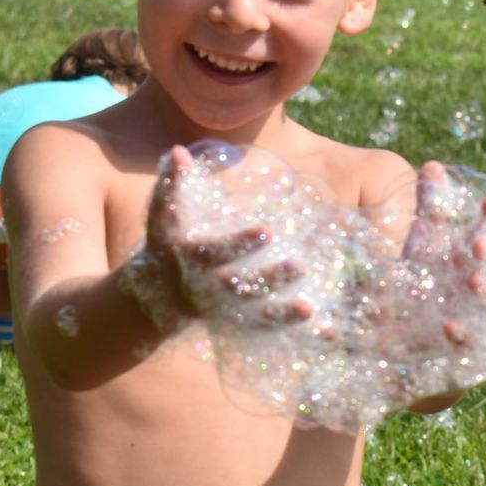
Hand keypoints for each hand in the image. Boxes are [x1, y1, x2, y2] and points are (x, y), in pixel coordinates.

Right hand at [137, 146, 310, 329]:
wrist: (158, 296)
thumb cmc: (167, 243)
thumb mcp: (164, 214)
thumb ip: (172, 183)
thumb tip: (179, 150)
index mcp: (194, 258)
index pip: (219, 251)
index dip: (242, 243)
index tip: (268, 231)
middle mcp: (209, 287)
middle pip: (241, 287)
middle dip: (270, 279)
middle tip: (300, 266)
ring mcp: (226, 310)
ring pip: (256, 316)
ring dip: (283, 315)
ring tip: (311, 310)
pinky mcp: (241, 325)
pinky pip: (272, 333)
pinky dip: (299, 335)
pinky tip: (328, 334)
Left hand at [403, 161, 485, 349]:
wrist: (405, 342)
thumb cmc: (426, 280)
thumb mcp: (425, 243)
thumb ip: (432, 206)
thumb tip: (432, 166)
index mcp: (482, 255)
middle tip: (478, 245)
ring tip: (474, 280)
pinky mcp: (472, 350)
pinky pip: (473, 342)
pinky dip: (462, 334)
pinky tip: (449, 325)